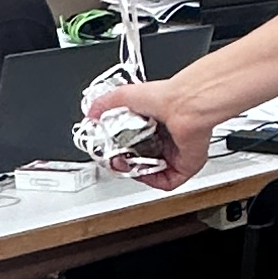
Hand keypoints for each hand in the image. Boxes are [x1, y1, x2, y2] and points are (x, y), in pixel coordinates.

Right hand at [84, 79, 212, 189]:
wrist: (183, 106)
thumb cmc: (164, 96)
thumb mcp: (124, 95)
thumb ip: (105, 104)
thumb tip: (91, 114)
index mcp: (155, 123)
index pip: (134, 143)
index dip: (118, 151)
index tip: (108, 151)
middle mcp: (167, 138)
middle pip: (140, 160)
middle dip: (123, 163)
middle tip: (114, 159)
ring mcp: (177, 153)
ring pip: (152, 174)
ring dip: (134, 173)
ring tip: (124, 164)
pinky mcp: (186, 166)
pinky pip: (167, 182)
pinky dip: (152, 180)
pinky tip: (142, 171)